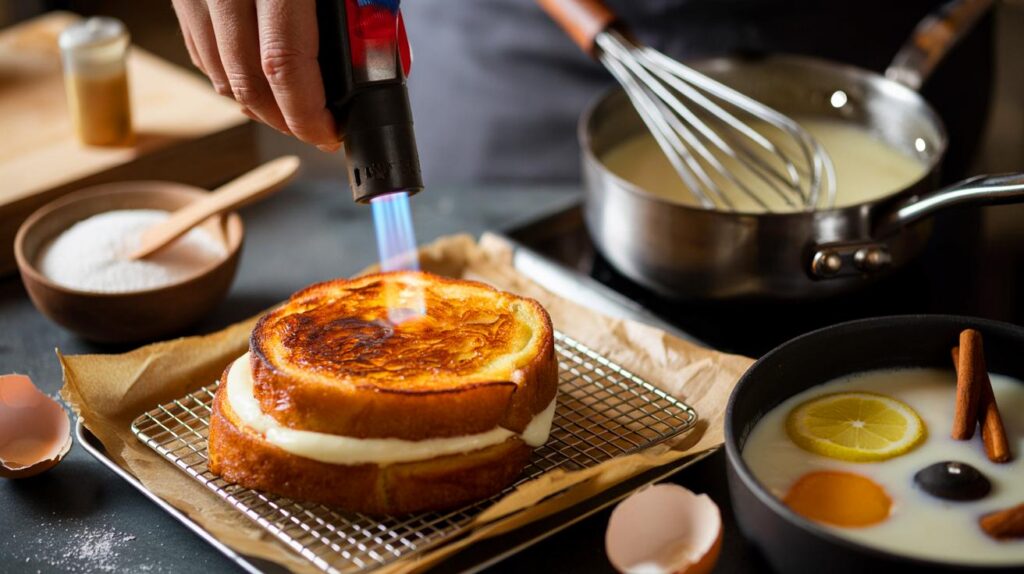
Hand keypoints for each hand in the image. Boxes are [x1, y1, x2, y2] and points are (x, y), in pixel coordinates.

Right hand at [171, 0, 340, 150]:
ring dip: (257, 106)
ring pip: (220, 76)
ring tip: (290, 113)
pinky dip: (230, 79)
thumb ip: (344, 17)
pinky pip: (201, 53)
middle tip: (314, 132)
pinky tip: (258, 82)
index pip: (283, 65)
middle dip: (283, 120)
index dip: (305, 113)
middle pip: (248, 81)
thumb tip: (363, 60)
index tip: (327, 134)